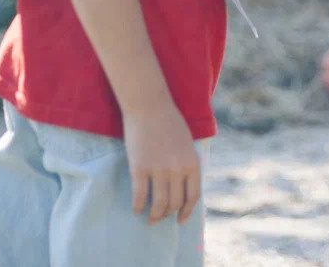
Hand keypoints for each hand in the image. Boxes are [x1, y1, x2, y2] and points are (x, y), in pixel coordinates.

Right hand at [123, 105, 201, 224]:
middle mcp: (178, 169)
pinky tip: (136, 208)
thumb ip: (187, 165)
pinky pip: (139, 195)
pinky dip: (138, 206)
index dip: (186, 212)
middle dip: (167, 214)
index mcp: (192, 163)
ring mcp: (159, 170)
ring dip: (154, 215)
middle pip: (174, 203)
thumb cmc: (168, 123)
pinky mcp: (140, 168)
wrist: (149, 106)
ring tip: (149, 218)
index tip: (180, 220)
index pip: (192, 196)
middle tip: (160, 217)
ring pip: (158, 204)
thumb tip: (182, 188)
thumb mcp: (187, 144)